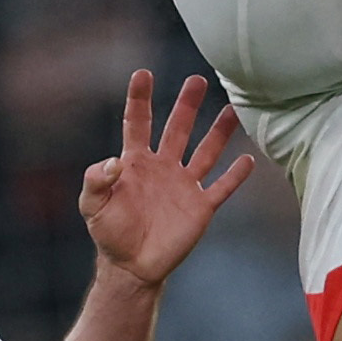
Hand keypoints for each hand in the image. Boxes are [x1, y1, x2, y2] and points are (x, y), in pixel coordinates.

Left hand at [80, 71, 252, 286]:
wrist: (132, 266)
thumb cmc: (109, 234)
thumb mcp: (92, 206)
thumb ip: (96, 181)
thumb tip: (113, 162)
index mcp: (135, 162)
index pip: (138, 123)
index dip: (140, 99)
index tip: (143, 74)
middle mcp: (163, 167)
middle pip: (177, 128)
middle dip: (187, 104)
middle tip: (198, 80)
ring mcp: (183, 185)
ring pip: (205, 151)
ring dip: (219, 132)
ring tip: (233, 109)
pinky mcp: (200, 207)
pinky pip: (221, 187)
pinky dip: (235, 175)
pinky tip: (249, 159)